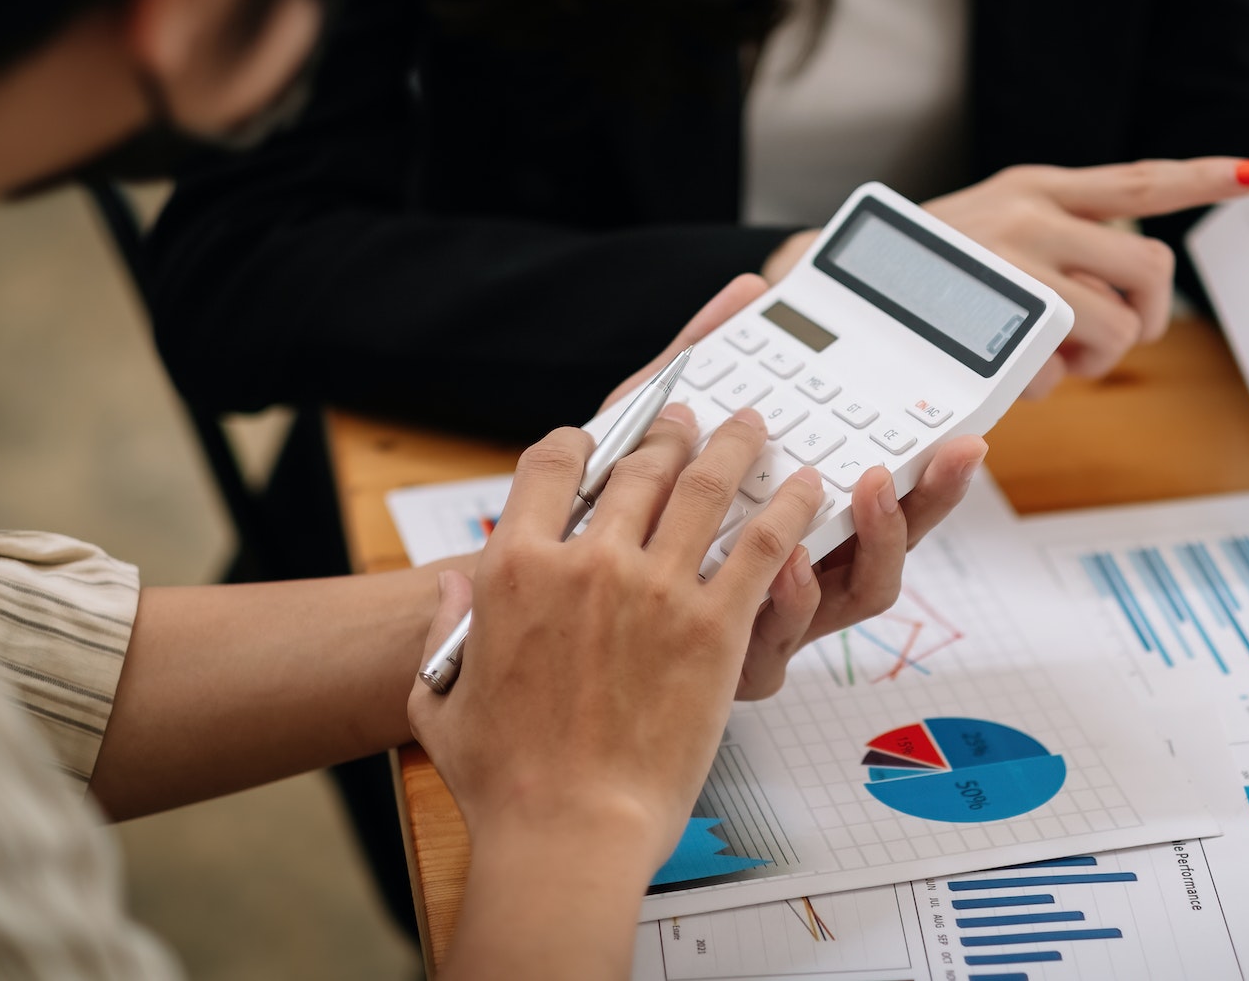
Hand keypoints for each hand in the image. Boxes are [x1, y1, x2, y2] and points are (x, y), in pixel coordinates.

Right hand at [408, 407, 821, 858]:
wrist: (570, 827)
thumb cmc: (506, 779)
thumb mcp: (441, 697)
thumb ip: (445, 629)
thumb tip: (451, 587)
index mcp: (515, 570)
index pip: (548, 466)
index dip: (576, 443)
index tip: (596, 441)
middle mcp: (588, 562)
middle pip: (637, 467)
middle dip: (665, 434)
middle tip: (685, 421)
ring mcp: (655, 589)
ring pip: (703, 488)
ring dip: (731, 446)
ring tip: (750, 425)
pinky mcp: (713, 626)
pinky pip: (761, 545)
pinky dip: (788, 507)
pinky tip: (806, 486)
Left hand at [599, 274, 985, 698]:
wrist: (530, 618)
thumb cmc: (594, 517)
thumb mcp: (645, 425)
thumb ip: (697, 357)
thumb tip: (744, 287)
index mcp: (795, 530)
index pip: (885, 504)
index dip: (932, 476)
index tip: (962, 432)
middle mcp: (795, 581)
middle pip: (896, 545)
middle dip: (930, 498)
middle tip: (949, 451)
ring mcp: (769, 625)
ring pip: (856, 595)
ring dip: (875, 537)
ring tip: (868, 484)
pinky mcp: (725, 663)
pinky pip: (780, 636)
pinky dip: (790, 595)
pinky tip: (783, 556)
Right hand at [764, 157, 1248, 395]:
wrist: (826, 289)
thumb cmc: (907, 279)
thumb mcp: (979, 236)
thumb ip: (1045, 246)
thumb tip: (1115, 293)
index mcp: (1033, 188)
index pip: (1136, 180)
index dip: (1202, 177)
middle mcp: (1033, 213)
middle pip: (1148, 264)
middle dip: (1145, 317)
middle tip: (1105, 343)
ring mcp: (1019, 262)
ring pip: (1117, 323)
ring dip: (1098, 358)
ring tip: (1051, 364)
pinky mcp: (1004, 314)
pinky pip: (1068, 360)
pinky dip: (1055, 381)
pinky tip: (1018, 375)